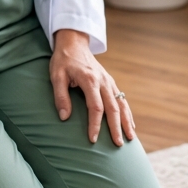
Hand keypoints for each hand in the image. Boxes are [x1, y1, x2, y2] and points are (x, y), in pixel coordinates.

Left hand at [49, 29, 134, 145]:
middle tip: (118, 144)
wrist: (74, 43)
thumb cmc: (63, 60)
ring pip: (121, 104)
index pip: (96, 107)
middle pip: (113, 107)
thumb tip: (64, 117)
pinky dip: (127, 112)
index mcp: (90, 80)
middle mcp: (103, 81)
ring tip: (131, 138)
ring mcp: (108, 81)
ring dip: (126, 121)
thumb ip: (61, 96)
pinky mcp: (110, 82)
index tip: (93, 139)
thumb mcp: (56, 76)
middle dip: (116, 127)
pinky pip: (122, 99)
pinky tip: (130, 124)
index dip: (95, 124)